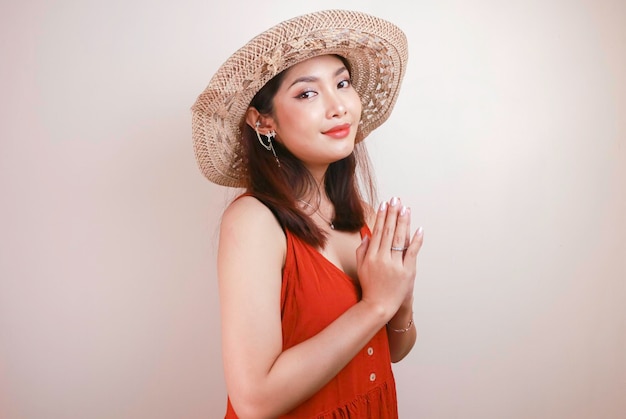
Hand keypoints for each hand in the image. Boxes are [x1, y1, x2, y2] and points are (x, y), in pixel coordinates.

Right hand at [356, 197, 423, 318]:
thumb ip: (362, 250)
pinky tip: (418, 228)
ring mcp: (395, 265)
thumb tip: (367, 235)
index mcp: (371, 256)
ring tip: (406, 209)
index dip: (381, 216)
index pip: (377, 231)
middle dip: (393, 214)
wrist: (379, 305)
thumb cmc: (370, 286)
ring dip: (403, 222)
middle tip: (396, 200)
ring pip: (400, 239)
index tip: (384, 204)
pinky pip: (412, 252)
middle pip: (388, 231)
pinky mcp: (407, 271)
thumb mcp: (361, 267)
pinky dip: (416, 240)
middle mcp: (382, 258)